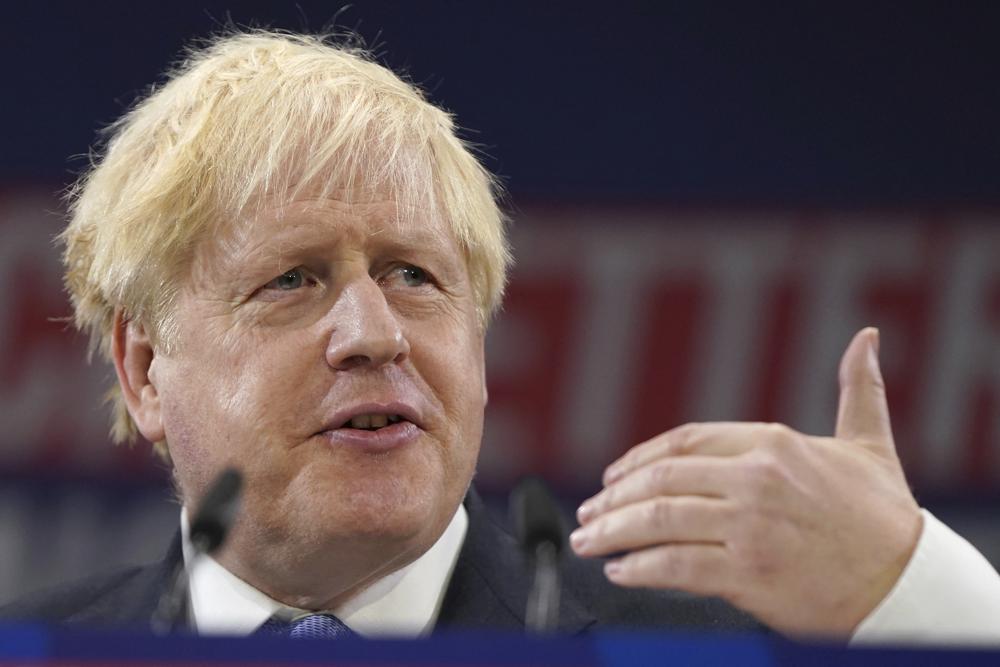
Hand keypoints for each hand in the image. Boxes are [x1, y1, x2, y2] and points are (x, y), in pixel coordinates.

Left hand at [570, 328, 922, 636]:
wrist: (909, 584)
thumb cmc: (884, 518)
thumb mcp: (867, 444)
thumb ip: (857, 389)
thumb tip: (866, 339)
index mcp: (773, 444)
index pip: (684, 442)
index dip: (639, 459)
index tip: (614, 475)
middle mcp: (756, 479)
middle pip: (661, 480)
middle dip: (614, 497)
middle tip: (588, 512)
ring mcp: (749, 526)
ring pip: (659, 520)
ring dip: (613, 531)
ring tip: (589, 541)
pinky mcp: (748, 573)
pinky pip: (676, 566)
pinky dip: (640, 569)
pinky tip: (621, 571)